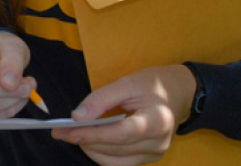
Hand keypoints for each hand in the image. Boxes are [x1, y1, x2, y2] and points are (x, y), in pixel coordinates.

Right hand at [0, 32, 38, 118]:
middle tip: (29, 87)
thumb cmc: (2, 48)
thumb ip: (12, 60)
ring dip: (12, 101)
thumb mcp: (12, 45)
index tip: (22, 73)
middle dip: (9, 91)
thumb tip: (9, 84)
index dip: (1, 70)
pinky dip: (9, 109)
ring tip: (26, 90)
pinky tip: (18, 98)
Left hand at [52, 65, 195, 165]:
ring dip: (91, 150)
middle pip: (115, 149)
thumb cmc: (154, 84)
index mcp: (156, 121)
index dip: (93, 135)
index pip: (120, 134)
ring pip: (115, 161)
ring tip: (72, 136)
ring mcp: (156, 154)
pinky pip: (121, 163)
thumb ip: (101, 98)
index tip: (68, 131)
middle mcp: (158, 143)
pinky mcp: (150, 157)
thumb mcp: (127, 82)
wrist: (180, 92)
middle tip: (60, 132)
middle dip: (85, 141)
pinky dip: (103, 154)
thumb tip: (76, 116)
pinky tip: (90, 142)